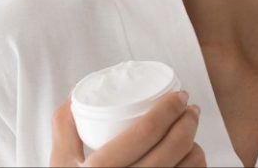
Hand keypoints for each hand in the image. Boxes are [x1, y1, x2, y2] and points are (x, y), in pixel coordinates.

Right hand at [50, 90, 205, 166]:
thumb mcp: (62, 164)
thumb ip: (65, 129)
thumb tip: (74, 96)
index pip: (146, 131)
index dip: (169, 108)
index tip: (178, 96)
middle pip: (175, 145)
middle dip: (188, 120)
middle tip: (189, 108)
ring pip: (190, 164)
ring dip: (195, 144)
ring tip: (190, 134)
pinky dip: (195, 166)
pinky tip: (189, 159)